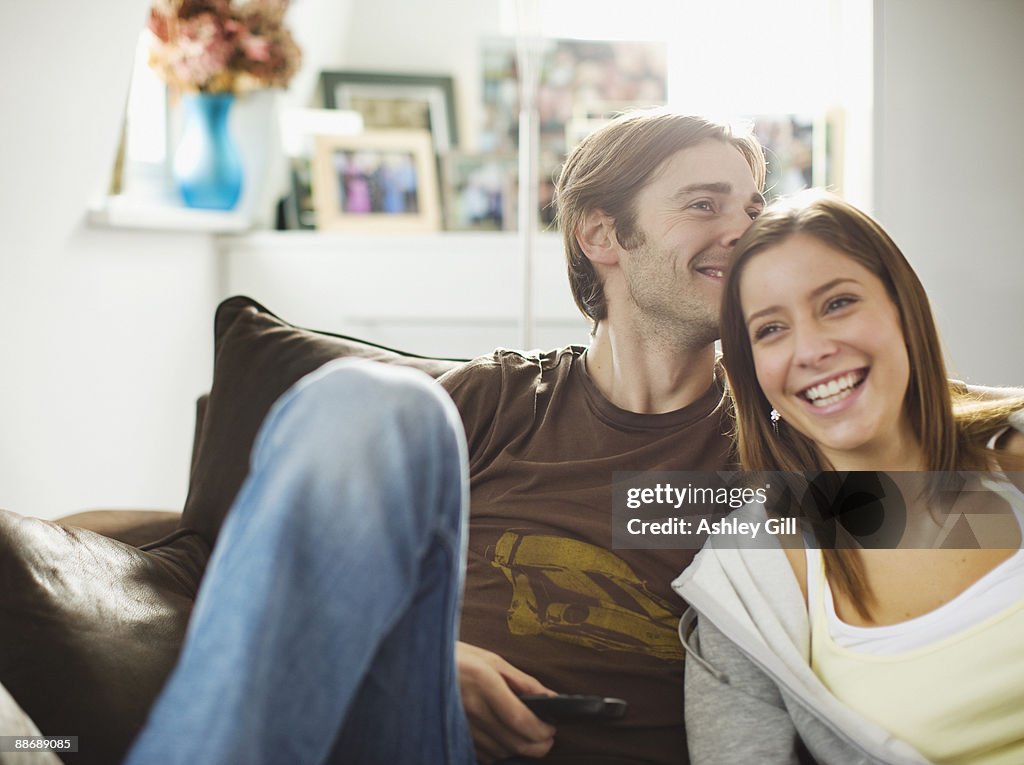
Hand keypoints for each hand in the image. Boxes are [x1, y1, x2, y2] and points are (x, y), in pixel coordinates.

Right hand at [456, 641, 556, 762]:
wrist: (418, 668)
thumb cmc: (456, 658)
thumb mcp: (490, 659)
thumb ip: (523, 681)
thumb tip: (551, 697)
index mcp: (483, 682)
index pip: (520, 719)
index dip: (541, 729)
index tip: (552, 727)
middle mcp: (471, 708)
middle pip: (514, 742)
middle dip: (538, 745)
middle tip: (547, 735)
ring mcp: (461, 727)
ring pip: (502, 752)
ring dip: (521, 749)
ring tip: (529, 735)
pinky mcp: (455, 737)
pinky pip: (485, 755)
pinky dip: (501, 752)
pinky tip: (506, 739)